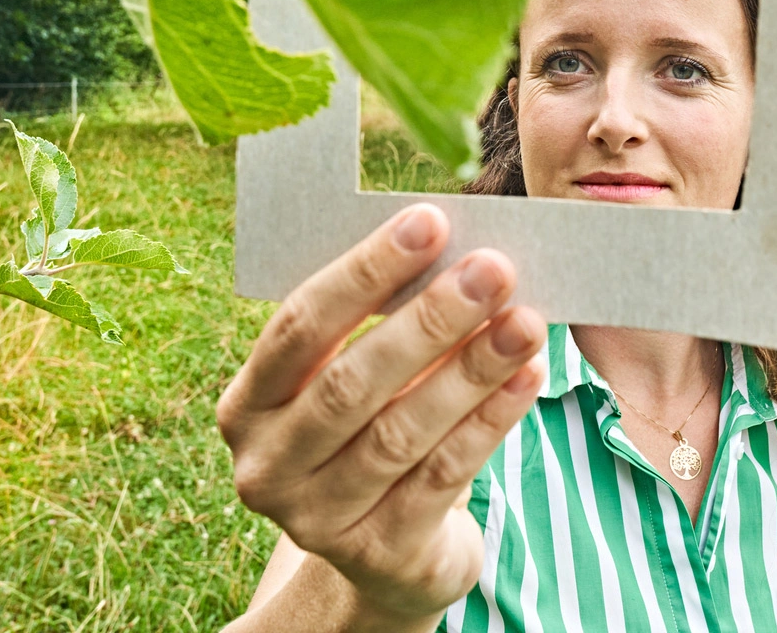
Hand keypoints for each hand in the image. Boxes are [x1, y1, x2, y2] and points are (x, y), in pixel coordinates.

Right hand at [217, 204, 545, 623]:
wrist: (390, 554)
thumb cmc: (378, 428)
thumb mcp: (363, 377)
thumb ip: (388, 322)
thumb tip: (461, 251)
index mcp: (248, 404)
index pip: (299, 326)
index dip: (364, 271)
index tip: (430, 221)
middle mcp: (268, 466)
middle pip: (350, 382)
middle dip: (429, 319)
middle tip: (493, 268)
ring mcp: (317, 520)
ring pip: (401, 433)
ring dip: (471, 369)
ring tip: (526, 321)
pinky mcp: (380, 555)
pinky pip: (443, 476)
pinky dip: (490, 420)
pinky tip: (527, 377)